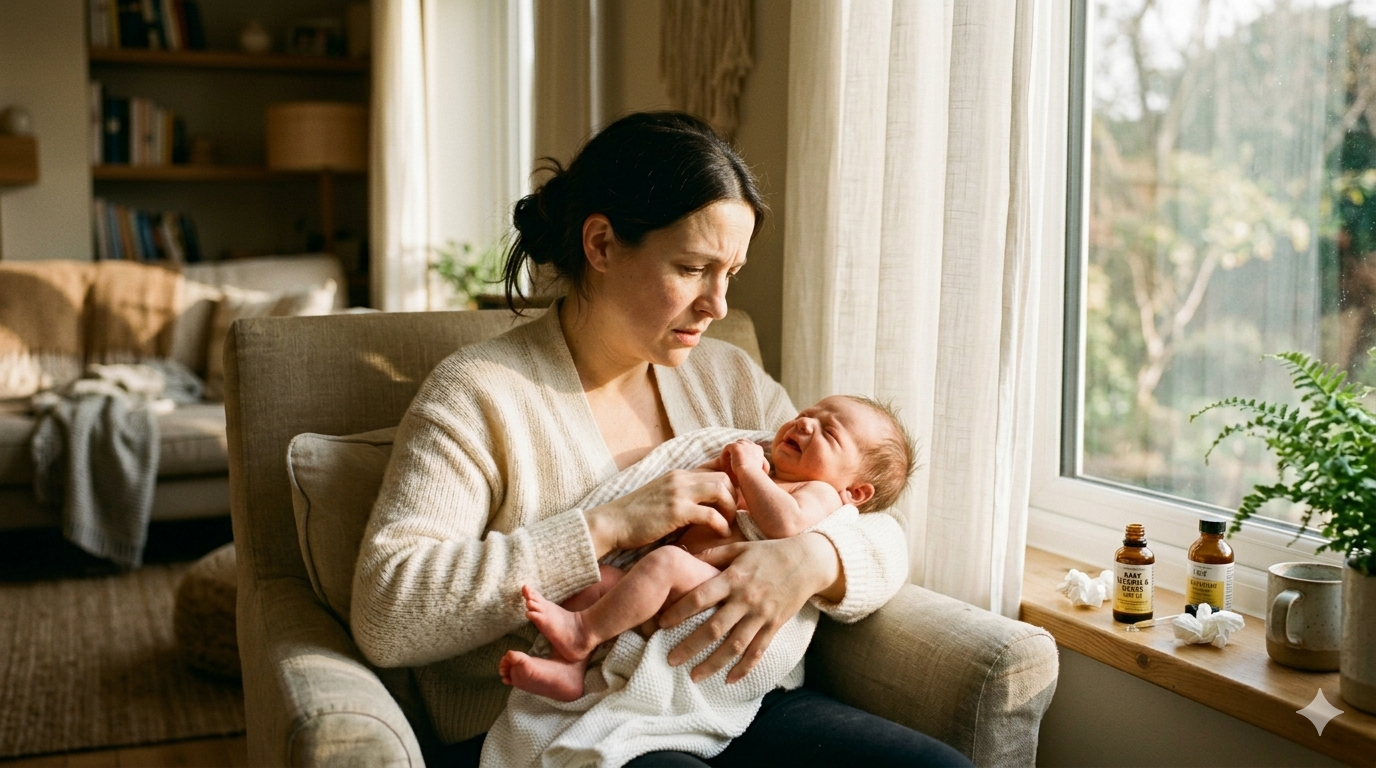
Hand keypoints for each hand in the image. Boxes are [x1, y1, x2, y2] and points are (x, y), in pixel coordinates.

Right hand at [584, 469, 736, 555]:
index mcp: (677, 474)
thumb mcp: (660, 498)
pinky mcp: (676, 511)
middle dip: (735, 496)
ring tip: (728, 524)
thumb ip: (680, 496)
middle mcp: (680, 478)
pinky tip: (721, 534)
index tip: (734, 502)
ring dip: (731, 508)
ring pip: (721, 490)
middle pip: (724, 477)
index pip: (714, 469)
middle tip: (735, 515)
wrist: (611, 524)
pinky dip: (721, 524)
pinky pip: (711, 514)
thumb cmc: (634, 517)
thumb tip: (701, 507)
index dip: (729, 485)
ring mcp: (678, 493)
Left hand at [659, 532, 841, 683]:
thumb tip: (683, 555)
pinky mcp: (774, 626)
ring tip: (694, 676)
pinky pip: (758, 651)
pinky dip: (744, 668)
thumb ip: (713, 554)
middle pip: (715, 628)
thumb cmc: (769, 552)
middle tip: (670, 659)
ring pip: (735, 645)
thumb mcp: (740, 547)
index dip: (680, 611)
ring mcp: (762, 615)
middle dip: (690, 646)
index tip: (661, 623)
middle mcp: (746, 599)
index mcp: (734, 578)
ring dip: (713, 663)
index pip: (701, 597)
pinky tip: (729, 680)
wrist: (808, 561)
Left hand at [725, 439, 767, 474]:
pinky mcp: (736, 447)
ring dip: (730, 452)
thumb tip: (765, 470)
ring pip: (733, 445)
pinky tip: (722, 463)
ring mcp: (743, 445)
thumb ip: (762, 467)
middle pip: (741, 442)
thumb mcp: (762, 470)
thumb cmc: (756, 477)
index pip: (749, 446)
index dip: (743, 450)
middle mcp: (752, 445)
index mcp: (758, 449)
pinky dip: (724, 454)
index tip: (739, 458)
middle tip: (730, 457)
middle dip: (736, 448)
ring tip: (725, 462)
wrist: (750, 475)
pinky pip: (727, 448)